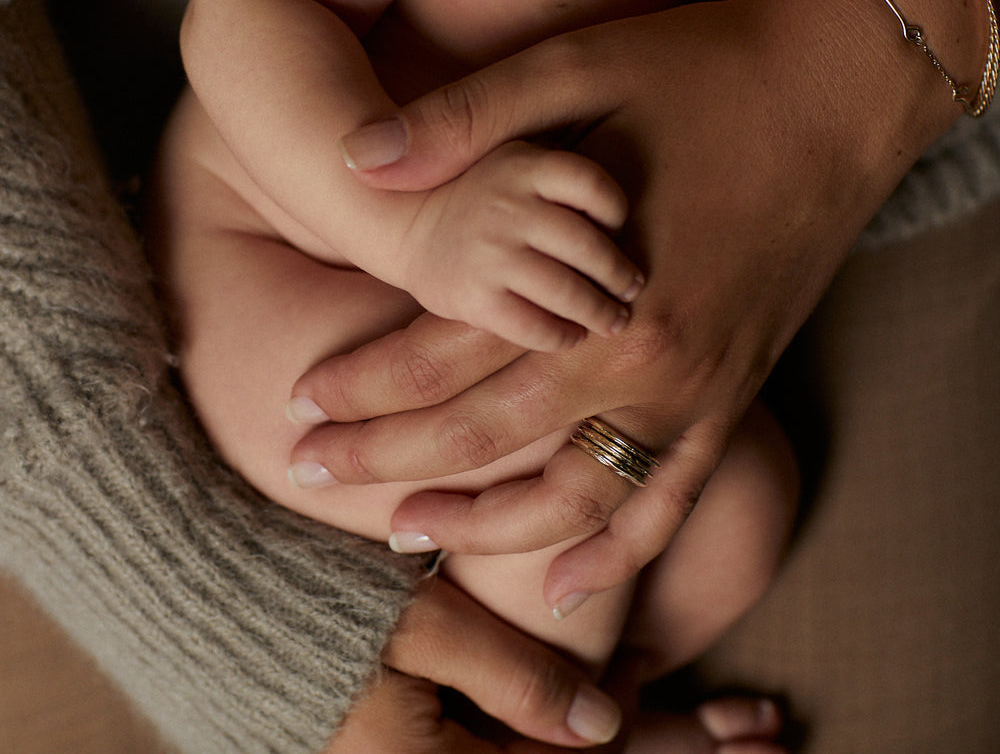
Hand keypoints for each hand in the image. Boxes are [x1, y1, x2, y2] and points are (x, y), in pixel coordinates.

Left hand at [289, 0, 959, 608]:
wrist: (838, 88)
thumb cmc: (702, 71)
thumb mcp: (577, 66)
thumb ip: (467, 120)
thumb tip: (357, 158)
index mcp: (593, 284)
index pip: (447, 359)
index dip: (363, 386)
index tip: (301, 405)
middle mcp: (643, 360)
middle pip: (489, 439)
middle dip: (390, 463)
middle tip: (312, 471)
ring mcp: (696, 390)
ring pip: (571, 498)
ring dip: (484, 524)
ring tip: (408, 534)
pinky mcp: (737, 394)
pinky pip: (671, 501)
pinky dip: (617, 554)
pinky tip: (565, 585)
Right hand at [319, 578, 621, 752]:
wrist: (229, 609)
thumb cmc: (325, 607)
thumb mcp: (426, 628)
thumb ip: (516, 680)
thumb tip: (601, 727)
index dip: (615, 726)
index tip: (637, 662)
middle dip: (593, 736)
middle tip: (630, 672)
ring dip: (551, 735)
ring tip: (594, 678)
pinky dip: (513, 730)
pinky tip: (530, 696)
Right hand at [401, 140, 642, 351]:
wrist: (409, 224)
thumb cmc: (485, 197)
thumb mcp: (517, 163)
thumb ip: (562, 180)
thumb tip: (640, 214)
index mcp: (523, 165)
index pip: (590, 184)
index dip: (615, 210)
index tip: (620, 229)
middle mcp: (505, 204)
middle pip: (587, 245)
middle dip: (619, 274)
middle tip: (633, 288)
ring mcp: (488, 252)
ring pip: (567, 292)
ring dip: (599, 311)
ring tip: (615, 320)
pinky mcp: (473, 298)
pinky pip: (535, 326)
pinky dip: (563, 336)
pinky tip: (572, 336)